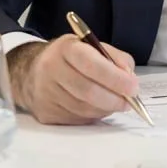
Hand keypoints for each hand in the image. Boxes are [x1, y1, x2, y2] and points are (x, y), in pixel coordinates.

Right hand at [7, 35, 138, 124]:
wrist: (33, 71)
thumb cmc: (71, 58)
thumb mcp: (93, 47)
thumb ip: (116, 58)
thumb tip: (130, 79)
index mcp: (65, 48)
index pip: (92, 64)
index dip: (115, 78)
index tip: (133, 87)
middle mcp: (51, 69)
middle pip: (88, 91)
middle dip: (114, 99)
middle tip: (130, 101)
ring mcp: (46, 93)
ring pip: (84, 109)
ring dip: (105, 109)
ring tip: (114, 103)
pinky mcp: (45, 113)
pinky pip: (77, 119)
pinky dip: (93, 116)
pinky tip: (96, 107)